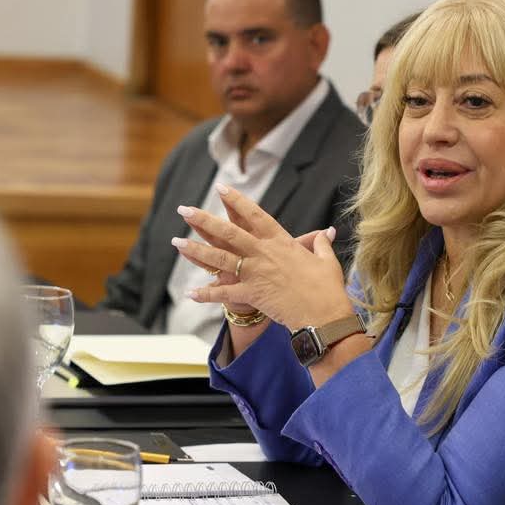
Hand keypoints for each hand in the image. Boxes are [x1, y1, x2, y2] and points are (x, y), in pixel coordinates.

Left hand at [170, 183, 352, 328]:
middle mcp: (265, 253)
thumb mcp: (326, 261)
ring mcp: (256, 273)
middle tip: (184, 209)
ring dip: (196, 250)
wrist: (325, 316)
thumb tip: (326, 232)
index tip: (221, 188)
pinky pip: (223, 293)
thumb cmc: (328, 289)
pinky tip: (190, 293)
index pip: (255, 215)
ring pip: (220, 258)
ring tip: (177, 242)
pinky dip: (206, 293)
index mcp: (282, 242)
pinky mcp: (252, 294)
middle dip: (204, 219)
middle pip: (229, 232)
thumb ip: (320, 244)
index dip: (236, 201)